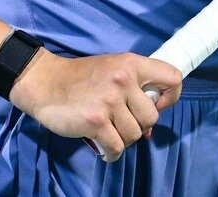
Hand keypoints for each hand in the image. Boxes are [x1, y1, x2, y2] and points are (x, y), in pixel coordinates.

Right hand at [8, 50, 182, 160]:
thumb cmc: (80, 78)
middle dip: (139, 126)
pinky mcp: (96, 121)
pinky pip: (117, 147)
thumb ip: (134, 91)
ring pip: (135, 135)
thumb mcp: (111, 70)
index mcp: (131, 64)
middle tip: (121, 123)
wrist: (44, 82)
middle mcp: (123, 80)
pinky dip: (111, 153)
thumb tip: (150, 128)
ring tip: (108, 132)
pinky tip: (103, 146)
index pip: (173, 78)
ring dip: (123, 139)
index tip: (156, 105)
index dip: (170, 97)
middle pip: (152, 117)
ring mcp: (110, 101)